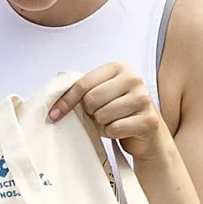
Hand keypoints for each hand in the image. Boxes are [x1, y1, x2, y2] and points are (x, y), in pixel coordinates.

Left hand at [43, 59, 168, 162]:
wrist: (149, 135)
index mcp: (119, 67)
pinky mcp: (148, 120)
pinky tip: (121, 130)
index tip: (54, 114)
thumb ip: (84, 91)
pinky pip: (115, 129)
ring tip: (112, 121)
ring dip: (102, 124)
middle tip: (99, 115)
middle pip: (91, 100)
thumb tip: (54, 103)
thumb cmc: (120, 112)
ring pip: (102, 115)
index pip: (83, 84)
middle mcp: (134, 79)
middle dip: (90, 112)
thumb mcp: (103, 94)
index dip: (66, 101)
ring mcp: (143, 98)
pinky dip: (112, 133)